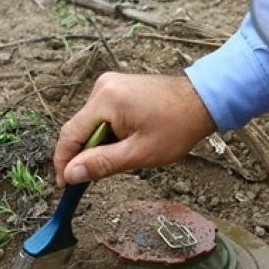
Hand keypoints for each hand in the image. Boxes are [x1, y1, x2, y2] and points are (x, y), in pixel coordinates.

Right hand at [53, 72, 216, 185]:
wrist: (204, 101)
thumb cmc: (178, 127)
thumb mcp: (140, 153)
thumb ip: (102, 163)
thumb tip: (71, 175)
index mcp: (105, 99)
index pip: (70, 134)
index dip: (64, 161)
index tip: (66, 184)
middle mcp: (103, 86)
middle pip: (81, 128)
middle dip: (87, 154)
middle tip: (100, 175)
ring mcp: (112, 84)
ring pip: (93, 123)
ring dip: (101, 143)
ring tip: (126, 154)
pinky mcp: (120, 87)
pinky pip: (105, 115)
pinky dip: (110, 132)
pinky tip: (130, 140)